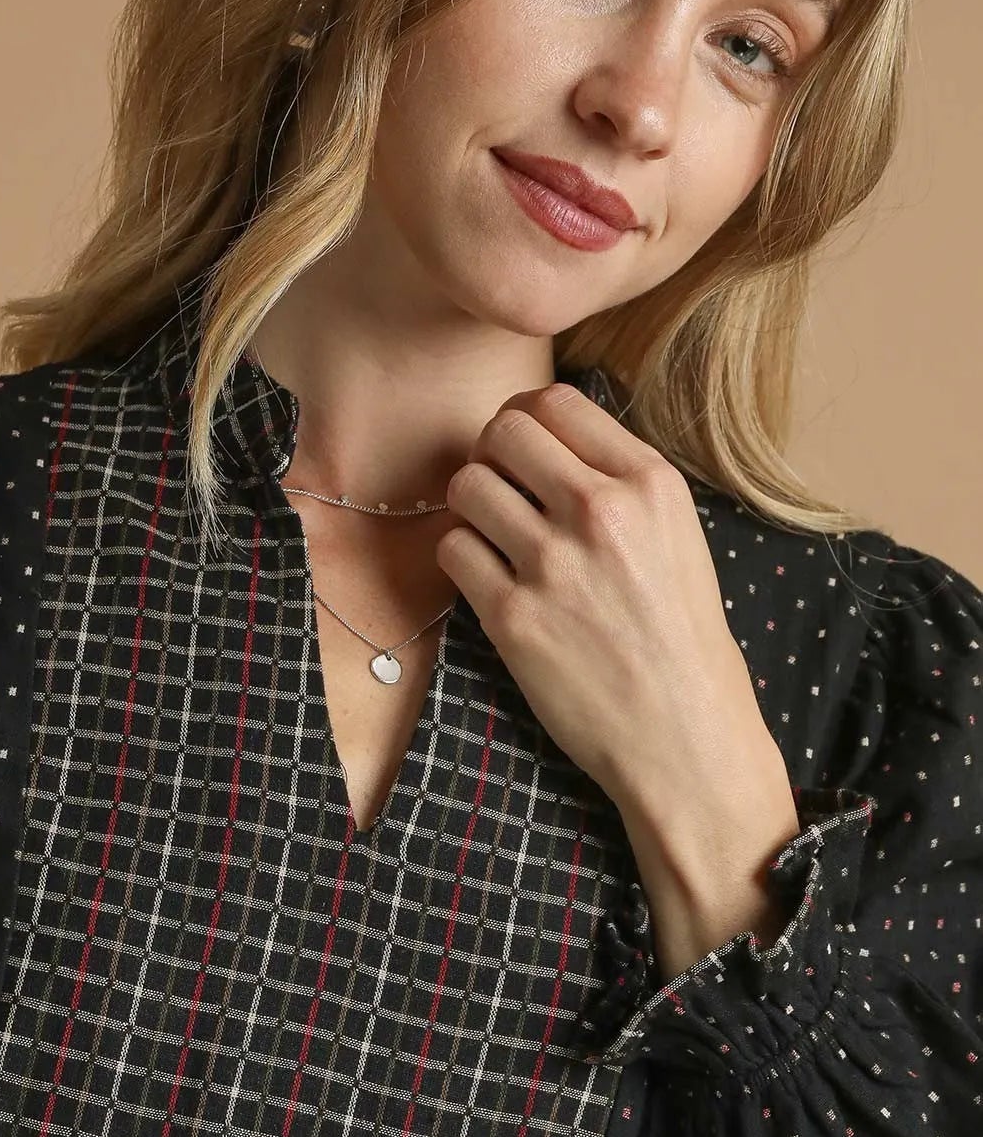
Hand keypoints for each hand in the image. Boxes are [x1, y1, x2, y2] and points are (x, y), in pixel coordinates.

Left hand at [436, 381, 778, 816]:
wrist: (683, 733)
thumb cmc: (681, 640)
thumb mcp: (679, 538)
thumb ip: (621, 484)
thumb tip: (555, 443)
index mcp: (650, 483)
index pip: (557, 402)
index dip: (526, 419)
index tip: (523, 450)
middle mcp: (601, 511)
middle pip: (503, 431)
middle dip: (491, 454)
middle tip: (501, 490)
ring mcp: (553, 564)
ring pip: (467, 485)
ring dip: (470, 507)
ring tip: (493, 537)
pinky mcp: (512, 617)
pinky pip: (453, 550)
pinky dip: (461, 559)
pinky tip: (488, 580)